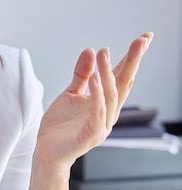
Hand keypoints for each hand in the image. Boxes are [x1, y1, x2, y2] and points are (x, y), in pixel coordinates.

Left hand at [35, 32, 152, 168]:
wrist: (47, 151)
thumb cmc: (61, 125)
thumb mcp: (69, 93)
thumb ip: (81, 74)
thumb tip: (91, 50)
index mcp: (105, 102)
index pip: (122, 76)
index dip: (132, 57)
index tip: (144, 38)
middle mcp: (108, 112)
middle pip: (124, 83)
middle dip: (133, 61)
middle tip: (141, 40)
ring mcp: (102, 124)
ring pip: (111, 96)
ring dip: (108, 73)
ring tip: (104, 53)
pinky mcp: (91, 135)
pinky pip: (97, 113)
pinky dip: (97, 96)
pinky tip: (94, 78)